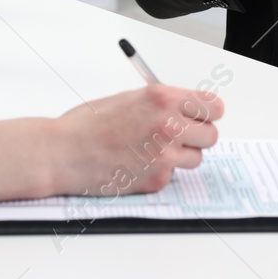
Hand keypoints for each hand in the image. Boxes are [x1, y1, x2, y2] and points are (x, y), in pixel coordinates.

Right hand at [52, 85, 223, 196]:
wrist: (64, 152)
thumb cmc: (88, 124)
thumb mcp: (129, 98)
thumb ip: (162, 103)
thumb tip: (186, 109)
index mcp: (162, 98)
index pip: (213, 106)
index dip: (208, 112)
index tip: (202, 116)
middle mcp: (168, 125)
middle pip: (211, 135)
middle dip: (197, 136)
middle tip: (180, 135)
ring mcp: (164, 155)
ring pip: (196, 158)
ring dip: (181, 155)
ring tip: (154, 150)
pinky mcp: (157, 180)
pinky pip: (173, 175)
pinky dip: (160, 171)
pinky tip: (137, 164)